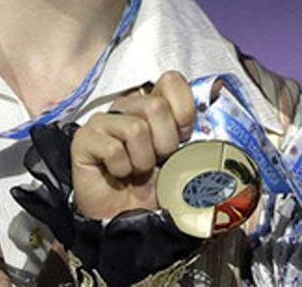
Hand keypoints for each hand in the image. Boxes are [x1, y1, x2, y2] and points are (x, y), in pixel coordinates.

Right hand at [71, 71, 195, 219]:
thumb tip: (217, 99)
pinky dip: (121, 169)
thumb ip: (197, 132)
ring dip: (143, 160)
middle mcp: (127, 107)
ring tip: (137, 171)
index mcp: (153, 105)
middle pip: (155, 105)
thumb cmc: (156, 188)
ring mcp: (103, 121)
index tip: (183, 136)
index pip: (171, 80)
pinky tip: (118, 174)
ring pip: (135, 128)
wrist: (131, 220)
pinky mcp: (84, 139)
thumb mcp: (185, 158)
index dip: (183, 109)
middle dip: (165, 142)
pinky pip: (112, 148)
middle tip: (158, 161)